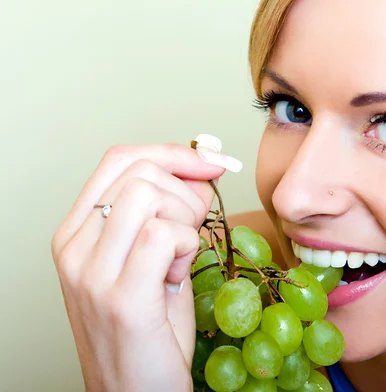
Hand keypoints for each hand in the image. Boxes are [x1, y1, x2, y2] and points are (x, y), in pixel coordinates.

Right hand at [51, 140, 239, 390]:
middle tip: (196, 226)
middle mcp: (75, 248)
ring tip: (181, 258)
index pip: (119, 159)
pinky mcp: (122, 298)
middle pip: (139, 170)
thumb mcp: (149, 262)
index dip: (173, 152)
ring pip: (150, 194)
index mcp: (76, 233)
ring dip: (185, 219)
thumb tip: (201, 171)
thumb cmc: (149, 331)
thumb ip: (165, 214)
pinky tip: (181, 273)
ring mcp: (93, 272)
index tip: (211, 162)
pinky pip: (165, 233)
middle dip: (186, 189)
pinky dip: (188, 245)